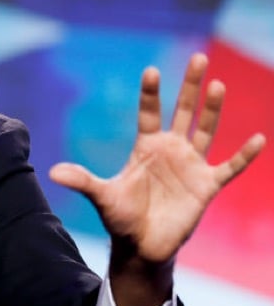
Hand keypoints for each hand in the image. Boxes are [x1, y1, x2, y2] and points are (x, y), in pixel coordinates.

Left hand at [49, 53, 265, 305]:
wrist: (142, 247)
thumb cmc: (121, 218)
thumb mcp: (101, 196)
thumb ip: (82, 180)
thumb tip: (52, 172)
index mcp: (145, 147)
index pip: (149, 113)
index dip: (150, 93)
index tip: (151, 70)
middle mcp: (171, 150)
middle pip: (183, 111)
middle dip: (190, 86)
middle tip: (199, 58)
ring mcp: (191, 166)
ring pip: (206, 130)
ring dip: (212, 109)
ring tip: (218, 85)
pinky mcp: (207, 185)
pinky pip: (230, 167)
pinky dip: (244, 155)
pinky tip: (258, 139)